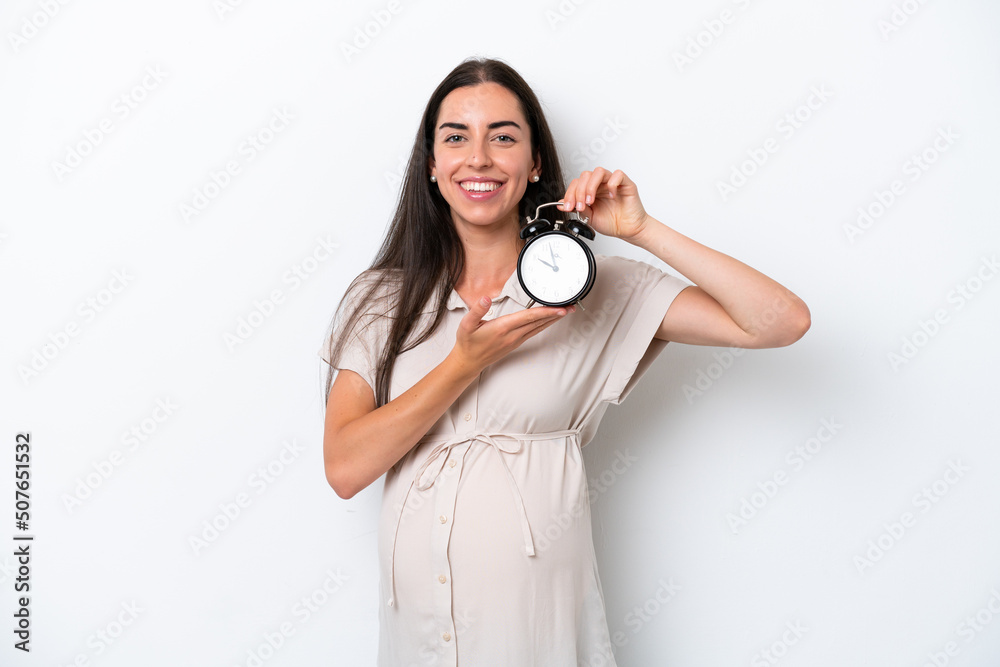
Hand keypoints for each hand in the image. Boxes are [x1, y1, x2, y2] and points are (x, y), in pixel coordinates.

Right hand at [451, 296, 573, 373]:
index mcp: (502, 328)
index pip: (528, 317)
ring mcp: (515, 340)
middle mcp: (512, 335)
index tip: (559, 309)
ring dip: (552, 320)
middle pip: (538, 322)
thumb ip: (477, 310)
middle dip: (555, 315)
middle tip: (571, 307)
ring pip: (538, 328)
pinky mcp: (515, 343)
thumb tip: (485, 298)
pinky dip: (544, 325)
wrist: (468, 362)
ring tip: (565, 312)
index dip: (546, 312)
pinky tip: (549, 321)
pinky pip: (533, 332)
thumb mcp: (466, 325)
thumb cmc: (468, 343)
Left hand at [560, 167, 649, 240]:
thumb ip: (576, 208)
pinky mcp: (626, 184)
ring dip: (591, 186)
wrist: (628, 230)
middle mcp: (601, 184)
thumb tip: (560, 204)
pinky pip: (618, 175)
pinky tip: (611, 196)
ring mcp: (613, 182)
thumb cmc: (612, 222)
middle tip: (580, 206)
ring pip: (598, 172)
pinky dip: (612, 184)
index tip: (568, 207)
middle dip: (579, 192)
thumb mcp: (589, 217)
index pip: (576, 183)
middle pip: (585, 175)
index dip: (569, 194)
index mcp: (591, 190)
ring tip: (591, 201)